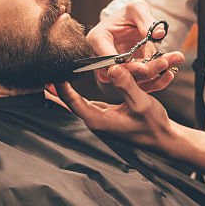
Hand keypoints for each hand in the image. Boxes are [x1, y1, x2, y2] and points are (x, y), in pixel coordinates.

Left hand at [55, 65, 183, 153]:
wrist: (163, 138)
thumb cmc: (153, 123)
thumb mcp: (141, 101)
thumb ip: (126, 84)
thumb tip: (113, 68)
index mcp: (99, 120)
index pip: (72, 102)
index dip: (60, 87)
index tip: (51, 72)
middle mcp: (96, 122)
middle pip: (68, 104)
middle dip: (54, 91)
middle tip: (41, 76)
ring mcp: (100, 120)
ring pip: (75, 104)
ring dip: (63, 92)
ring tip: (50, 78)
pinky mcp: (106, 117)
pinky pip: (85, 104)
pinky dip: (75, 95)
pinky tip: (69, 87)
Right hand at [87, 0, 184, 90]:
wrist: (130, 25)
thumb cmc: (129, 14)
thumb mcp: (137, 9)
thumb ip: (146, 19)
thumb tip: (159, 34)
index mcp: (97, 39)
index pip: (108, 58)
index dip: (126, 65)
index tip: (144, 67)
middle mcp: (102, 59)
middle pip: (123, 73)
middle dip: (147, 69)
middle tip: (166, 62)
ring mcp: (114, 71)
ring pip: (135, 80)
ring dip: (156, 74)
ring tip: (175, 60)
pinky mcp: (127, 78)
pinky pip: (142, 83)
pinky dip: (158, 79)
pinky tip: (172, 71)